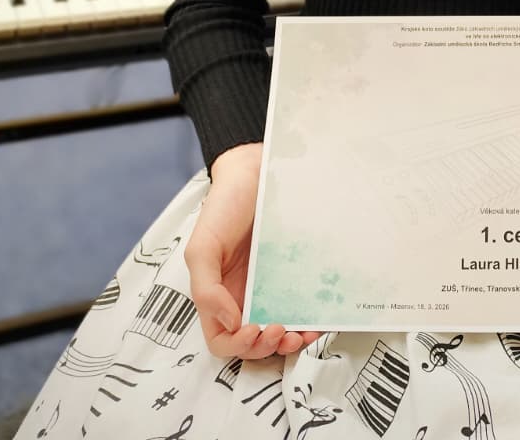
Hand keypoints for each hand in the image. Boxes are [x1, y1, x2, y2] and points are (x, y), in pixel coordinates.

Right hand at [185, 143, 319, 359]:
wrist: (255, 173)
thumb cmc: (224, 207)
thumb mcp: (201, 246)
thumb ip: (206, 289)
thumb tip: (230, 323)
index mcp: (218, 295)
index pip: (223, 339)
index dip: (238, 346)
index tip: (253, 329)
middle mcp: (245, 297)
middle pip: (254, 342)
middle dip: (266, 347)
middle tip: (281, 331)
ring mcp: (272, 288)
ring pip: (281, 331)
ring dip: (291, 342)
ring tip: (303, 334)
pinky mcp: (295, 276)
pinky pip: (303, 306)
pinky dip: (310, 320)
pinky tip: (318, 318)